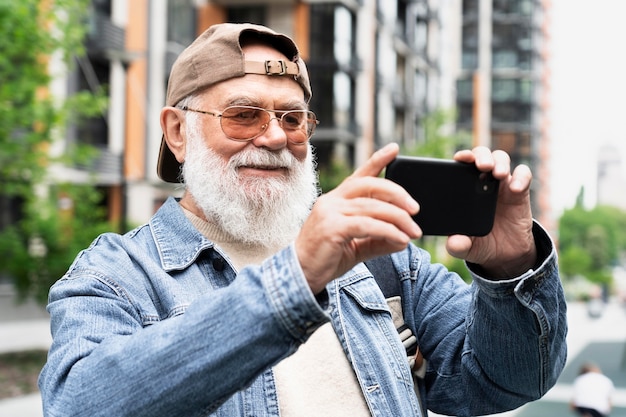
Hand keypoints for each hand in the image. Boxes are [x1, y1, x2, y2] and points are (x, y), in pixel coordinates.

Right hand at [295, 143, 420, 292]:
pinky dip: (388, 231)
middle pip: (370, 186)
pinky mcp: (332, 227)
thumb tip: (405, 238)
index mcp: (336, 200)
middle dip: (397, 194)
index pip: (359, 176)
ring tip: (414, 232)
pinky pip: (368, 225)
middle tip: (416, 209)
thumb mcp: (357, 246)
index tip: (395, 149)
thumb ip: (379, 239)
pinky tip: (401, 239)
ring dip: (398, 219)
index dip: (377, 161)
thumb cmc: (325, 259)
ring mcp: (330, 212)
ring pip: (373, 207)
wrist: (301, 276)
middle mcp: (332, 201)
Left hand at [445, 147, 536, 276]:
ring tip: (497, 174)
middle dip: (481, 156)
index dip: (461, 157)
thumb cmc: (482, 244)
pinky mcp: (520, 192)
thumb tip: (453, 242)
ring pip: (501, 159)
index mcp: (465, 189)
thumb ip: (458, 246)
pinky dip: (520, 177)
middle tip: (482, 166)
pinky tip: (515, 188)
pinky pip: (523, 175)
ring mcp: (502, 185)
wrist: (506, 255)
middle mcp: (482, 182)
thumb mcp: (467, 248)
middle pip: (482, 155)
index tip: (460, 158)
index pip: (461, 166)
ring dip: (499, 162)